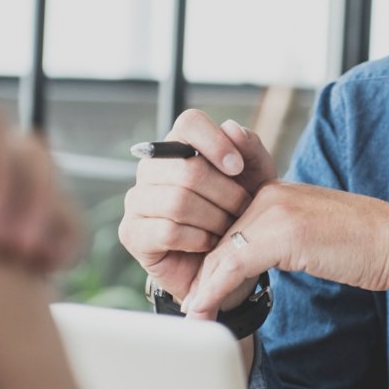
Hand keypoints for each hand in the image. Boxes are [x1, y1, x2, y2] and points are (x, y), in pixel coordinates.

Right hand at [118, 109, 277, 305]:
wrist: (227, 265)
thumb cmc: (238, 216)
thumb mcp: (256, 180)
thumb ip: (250, 148)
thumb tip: (230, 127)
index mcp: (177, 148)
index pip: (189, 123)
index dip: (216, 142)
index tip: (238, 168)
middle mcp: (150, 170)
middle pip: (187, 168)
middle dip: (225, 193)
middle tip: (242, 210)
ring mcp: (136, 201)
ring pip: (178, 201)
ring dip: (214, 218)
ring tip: (228, 229)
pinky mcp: (131, 233)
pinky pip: (168, 231)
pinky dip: (198, 240)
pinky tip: (209, 245)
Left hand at [179, 181, 388, 320]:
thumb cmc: (359, 244)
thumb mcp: (307, 236)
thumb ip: (276, 240)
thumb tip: (242, 267)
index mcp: (273, 189)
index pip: (226, 224)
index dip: (209, 259)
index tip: (198, 289)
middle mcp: (269, 192)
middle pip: (218, 238)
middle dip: (202, 275)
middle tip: (189, 307)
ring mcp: (275, 209)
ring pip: (221, 252)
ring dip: (203, 289)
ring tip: (192, 315)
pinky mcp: (283, 232)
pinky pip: (234, 265)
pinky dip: (215, 292)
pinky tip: (204, 311)